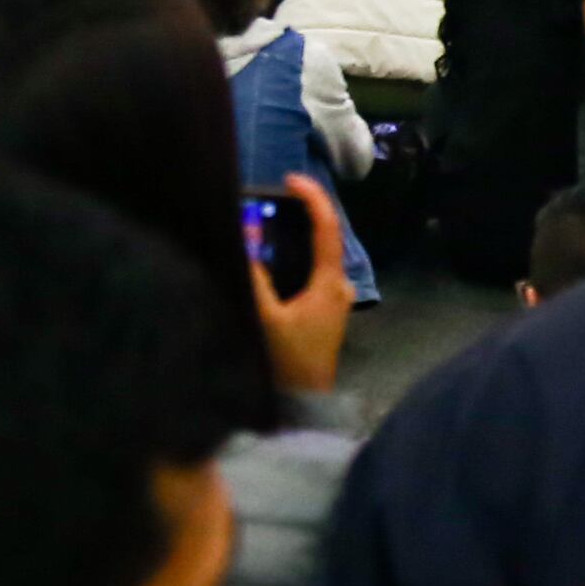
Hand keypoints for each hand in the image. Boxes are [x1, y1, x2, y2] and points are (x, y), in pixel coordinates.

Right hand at [249, 171, 357, 397]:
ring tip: (263, 223)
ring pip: (316, 255)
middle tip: (268, 200)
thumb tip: (246, 237)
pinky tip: (270, 258)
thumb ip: (255, 276)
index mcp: (330, 283)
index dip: (312, 198)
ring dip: (293, 238)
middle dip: (297, 215)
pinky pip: (310, 272)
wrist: (303, 405)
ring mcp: (334, 300)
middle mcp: (338, 286)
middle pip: (323, 238)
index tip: (290, 180)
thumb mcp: (264, 318)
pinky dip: (292, 258)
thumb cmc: (287, 362)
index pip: (328, 228)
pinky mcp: (324, 311)